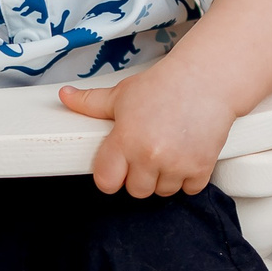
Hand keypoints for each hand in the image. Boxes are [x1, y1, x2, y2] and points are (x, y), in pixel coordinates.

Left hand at [58, 66, 235, 196]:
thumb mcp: (122, 93)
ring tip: (168, 151)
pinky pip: (189, 189)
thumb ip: (90, 102)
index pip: (106, 182)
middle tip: (147, 153)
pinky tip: (186, 155)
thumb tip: (65, 97)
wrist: (206, 79)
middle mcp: (150, 155)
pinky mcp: (201, 167)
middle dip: (140, 176)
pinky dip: (188, 178)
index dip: (111, 176)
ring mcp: (176, 163)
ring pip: (163, 192)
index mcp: (125, 139)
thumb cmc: (165, 85)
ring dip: (164, 178)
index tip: (118, 168)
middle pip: (136, 191)